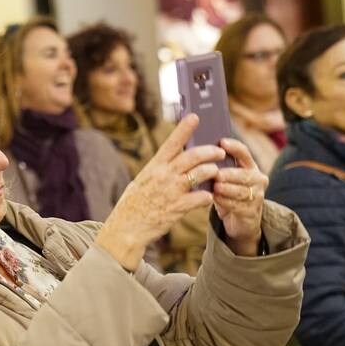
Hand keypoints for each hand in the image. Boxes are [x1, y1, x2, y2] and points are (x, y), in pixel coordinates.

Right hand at [96, 114, 221, 269]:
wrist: (126, 228)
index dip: (185, 128)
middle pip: (194, 156)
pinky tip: (208, 197)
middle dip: (211, 152)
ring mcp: (172, 191)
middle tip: (219, 152)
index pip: (172, 142)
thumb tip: (178, 160)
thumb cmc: (133, 204)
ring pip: (202, 173)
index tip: (195, 117)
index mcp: (154, 167)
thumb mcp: (142, 181)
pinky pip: (201, 197)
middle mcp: (164, 176)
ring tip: (216, 172)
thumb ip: (160, 170)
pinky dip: (208, 196)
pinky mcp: (178, 207)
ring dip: (213, 171)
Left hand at [211, 138, 266, 255]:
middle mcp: (257, 179)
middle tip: (217, 173)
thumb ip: (216, 166)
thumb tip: (196, 151)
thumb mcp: (223, 178)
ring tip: (216, 187)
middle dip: (230, 173)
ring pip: (241, 190)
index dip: (234, 147)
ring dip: (227, 189)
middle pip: (244, 174)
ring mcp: (256, 195)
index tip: (222, 142)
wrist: (238, 220)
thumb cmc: (226, 193)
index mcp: (250, 166)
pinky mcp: (251, 211)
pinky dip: (225, 202)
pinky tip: (215, 199)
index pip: (244, 153)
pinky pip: (237, 205)